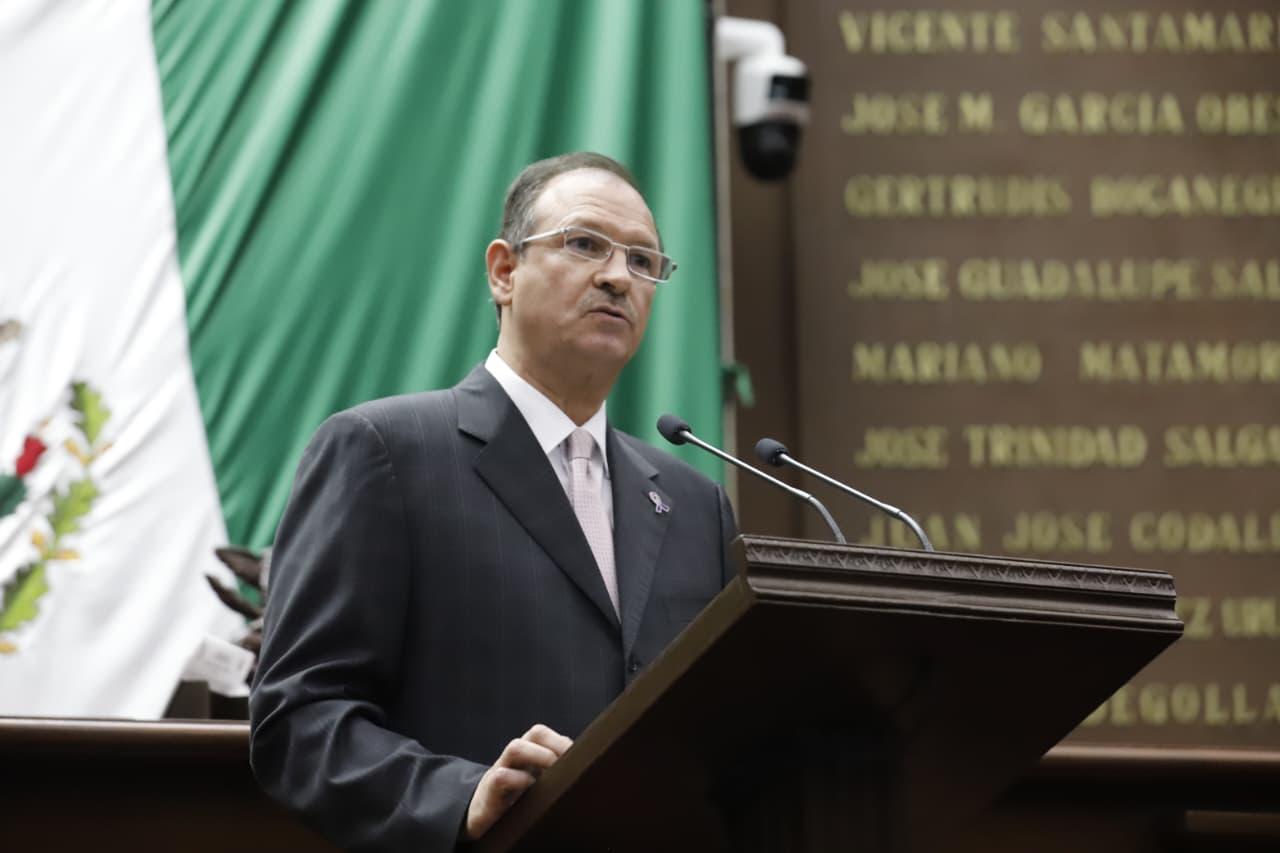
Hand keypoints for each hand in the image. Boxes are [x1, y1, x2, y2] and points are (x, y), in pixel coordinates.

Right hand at [464, 724, 572, 840]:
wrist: (480, 817)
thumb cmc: (515, 800)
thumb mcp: (536, 784)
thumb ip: (553, 772)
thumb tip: (583, 770)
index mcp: (529, 753)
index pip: (547, 734)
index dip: (564, 742)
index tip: (581, 759)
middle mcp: (515, 757)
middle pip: (536, 733)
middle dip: (556, 744)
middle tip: (569, 765)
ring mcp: (500, 769)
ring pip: (516, 747)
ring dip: (539, 757)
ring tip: (553, 774)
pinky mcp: (489, 791)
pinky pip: (501, 777)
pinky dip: (519, 781)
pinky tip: (532, 793)